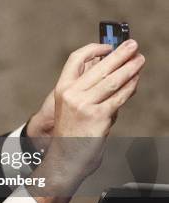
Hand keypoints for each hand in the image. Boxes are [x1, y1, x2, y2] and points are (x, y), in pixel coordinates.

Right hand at [25, 40, 143, 202]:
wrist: (66, 157)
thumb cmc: (72, 132)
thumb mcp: (71, 106)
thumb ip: (87, 87)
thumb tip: (109, 67)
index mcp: (62, 89)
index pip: (76, 59)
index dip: (93, 49)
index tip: (107, 46)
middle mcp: (71, 94)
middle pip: (99, 67)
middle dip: (119, 54)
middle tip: (132, 45)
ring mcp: (84, 105)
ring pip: (112, 80)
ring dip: (129, 68)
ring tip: (139, 60)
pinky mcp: (98, 116)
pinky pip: (119, 97)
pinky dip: (130, 87)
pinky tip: (136, 82)